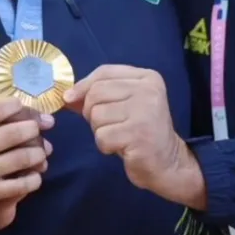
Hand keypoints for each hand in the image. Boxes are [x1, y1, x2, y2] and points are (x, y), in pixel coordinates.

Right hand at [0, 99, 53, 217]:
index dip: (15, 106)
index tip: (22, 106)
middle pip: (13, 133)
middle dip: (33, 128)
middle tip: (40, 128)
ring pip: (21, 158)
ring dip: (38, 152)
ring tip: (43, 151)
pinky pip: (19, 186)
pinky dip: (33, 179)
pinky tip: (36, 175)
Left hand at [65, 65, 204, 208]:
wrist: (168, 162)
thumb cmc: (140, 131)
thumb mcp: (123, 105)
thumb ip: (98, 95)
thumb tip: (66, 95)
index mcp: (147, 77)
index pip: (104, 72)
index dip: (83, 85)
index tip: (71, 99)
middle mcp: (148, 90)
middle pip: (96, 93)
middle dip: (91, 112)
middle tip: (107, 125)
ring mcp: (145, 112)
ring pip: (96, 115)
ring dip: (99, 130)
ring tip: (118, 136)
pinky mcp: (139, 135)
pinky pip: (102, 137)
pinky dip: (105, 145)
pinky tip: (121, 147)